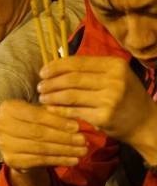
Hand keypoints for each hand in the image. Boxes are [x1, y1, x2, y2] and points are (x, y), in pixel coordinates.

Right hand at [0, 99, 86, 170]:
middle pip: (38, 132)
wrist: (19, 145)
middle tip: (83, 140)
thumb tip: (78, 123)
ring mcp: (3, 144)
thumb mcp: (41, 114)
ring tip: (82, 151)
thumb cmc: (33, 124)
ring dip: (64, 150)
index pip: (36, 115)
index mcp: (8, 108)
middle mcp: (0, 125)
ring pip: (40, 147)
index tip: (77, 127)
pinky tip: (72, 160)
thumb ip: (54, 115)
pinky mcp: (10, 159)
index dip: (57, 121)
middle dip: (63, 137)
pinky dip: (58, 160)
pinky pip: (38, 160)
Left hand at [38, 56, 156, 145]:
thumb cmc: (126, 96)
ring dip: (51, 96)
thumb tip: (55, 66)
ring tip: (42, 97)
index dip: (56, 66)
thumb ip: (91, 69)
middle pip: (71, 78)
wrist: (146, 123)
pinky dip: (58, 110)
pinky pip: (74, 111)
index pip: (77, 62)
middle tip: (39, 86)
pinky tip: (50, 109)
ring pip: (70, 95)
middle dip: (50, 82)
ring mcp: (110, 99)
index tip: (42, 71)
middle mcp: (114, 80)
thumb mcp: (115, 76)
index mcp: (115, 65)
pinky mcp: (104, 116)